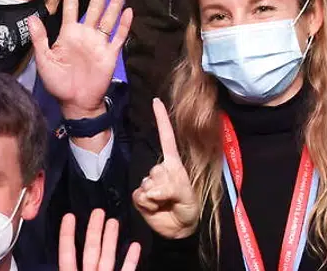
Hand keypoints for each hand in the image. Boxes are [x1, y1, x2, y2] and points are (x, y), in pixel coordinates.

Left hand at [30, 0, 132, 121]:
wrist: (76, 102)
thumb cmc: (58, 82)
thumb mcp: (44, 60)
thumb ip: (39, 39)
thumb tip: (32, 17)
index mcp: (69, 33)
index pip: (72, 7)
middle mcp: (86, 34)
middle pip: (96, 7)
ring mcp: (100, 42)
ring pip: (109, 18)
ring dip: (116, 3)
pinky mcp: (110, 53)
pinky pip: (119, 36)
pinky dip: (124, 25)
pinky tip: (129, 12)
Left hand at [59, 211, 139, 270]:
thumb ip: (66, 265)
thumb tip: (56, 262)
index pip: (67, 254)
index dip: (67, 235)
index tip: (69, 216)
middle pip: (90, 250)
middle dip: (94, 230)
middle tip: (98, 212)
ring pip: (107, 257)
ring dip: (111, 239)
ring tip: (113, 221)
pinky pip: (126, 270)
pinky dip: (131, 259)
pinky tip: (135, 245)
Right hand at [133, 99, 200, 239]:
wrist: (178, 227)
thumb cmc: (187, 207)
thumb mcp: (186, 195)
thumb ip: (171, 188)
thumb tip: (152, 189)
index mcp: (173, 163)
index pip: (166, 137)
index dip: (161, 119)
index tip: (156, 101)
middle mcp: (159, 170)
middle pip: (156, 170)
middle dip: (166, 185)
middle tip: (174, 196)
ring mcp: (148, 182)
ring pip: (148, 184)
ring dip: (158, 197)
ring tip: (166, 202)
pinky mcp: (139, 196)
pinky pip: (140, 196)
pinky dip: (148, 204)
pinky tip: (156, 207)